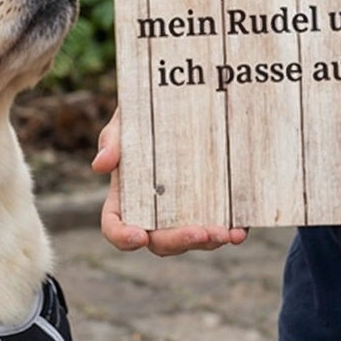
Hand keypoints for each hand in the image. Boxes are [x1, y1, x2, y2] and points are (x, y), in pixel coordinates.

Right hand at [92, 107, 248, 255]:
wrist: (182, 99)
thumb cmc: (144, 113)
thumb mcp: (125, 120)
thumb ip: (112, 140)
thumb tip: (101, 165)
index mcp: (126, 196)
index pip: (116, 226)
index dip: (123, 238)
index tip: (139, 236)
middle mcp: (153, 211)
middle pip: (159, 241)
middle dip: (180, 241)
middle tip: (201, 232)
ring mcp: (182, 211)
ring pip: (191, 240)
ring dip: (208, 241)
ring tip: (226, 232)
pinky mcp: (210, 205)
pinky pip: (218, 226)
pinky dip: (229, 233)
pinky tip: (240, 230)